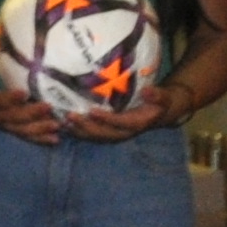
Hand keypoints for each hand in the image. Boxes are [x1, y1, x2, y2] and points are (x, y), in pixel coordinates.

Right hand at [0, 69, 64, 143]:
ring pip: (22, 129)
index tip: (23, 92)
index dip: (9, 99)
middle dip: (32, 113)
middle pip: (14, 117)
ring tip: (56, 125)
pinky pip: (26, 135)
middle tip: (48, 106)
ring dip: (39, 128)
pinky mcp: (11, 128)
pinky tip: (55, 139)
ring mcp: (4, 125)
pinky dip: (40, 138)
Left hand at [61, 82, 187, 145]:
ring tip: (63, 121)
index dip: (106, 119)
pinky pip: (91, 134)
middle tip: (71, 116)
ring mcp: (114, 133)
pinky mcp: (107, 131)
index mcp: (136, 124)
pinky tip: (64, 124)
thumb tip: (148, 90)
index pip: (119, 123)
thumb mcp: (163, 97)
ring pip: (94, 136)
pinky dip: (78, 130)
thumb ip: (157, 95)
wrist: (158, 113)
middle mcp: (123, 132)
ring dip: (79, 130)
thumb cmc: (159, 102)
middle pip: (103, 133)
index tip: (92, 111)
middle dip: (86, 126)